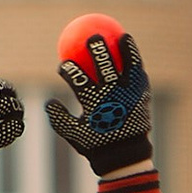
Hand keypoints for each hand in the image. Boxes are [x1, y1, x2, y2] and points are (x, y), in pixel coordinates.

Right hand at [45, 27, 152, 173]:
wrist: (125, 156)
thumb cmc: (95, 144)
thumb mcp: (72, 133)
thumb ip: (58, 116)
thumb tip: (49, 101)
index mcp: (93, 103)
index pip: (77, 79)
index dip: (68, 70)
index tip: (64, 67)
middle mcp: (114, 96)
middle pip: (104, 66)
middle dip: (96, 49)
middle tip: (91, 38)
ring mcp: (130, 96)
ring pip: (128, 67)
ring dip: (125, 49)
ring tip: (122, 36)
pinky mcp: (142, 97)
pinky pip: (139, 75)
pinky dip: (136, 61)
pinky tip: (132, 51)